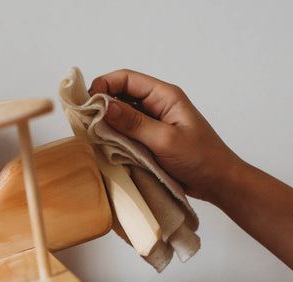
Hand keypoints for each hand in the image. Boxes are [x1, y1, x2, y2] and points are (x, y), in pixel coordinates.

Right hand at [89, 69, 240, 201]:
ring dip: (106, 124)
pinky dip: (114, 138)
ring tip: (93, 135)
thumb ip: (135, 123)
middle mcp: (155, 105)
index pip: (127, 79)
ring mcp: (151, 123)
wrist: (217, 182)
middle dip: (101, 105)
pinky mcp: (148, 140)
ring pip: (120, 115)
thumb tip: (105, 107)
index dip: (104, 85)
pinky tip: (105, 146)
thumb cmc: (200, 158)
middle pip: (120, 95)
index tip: (87, 103)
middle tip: (85, 122)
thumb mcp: (166, 140)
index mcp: (164, 96)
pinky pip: (125, 133)